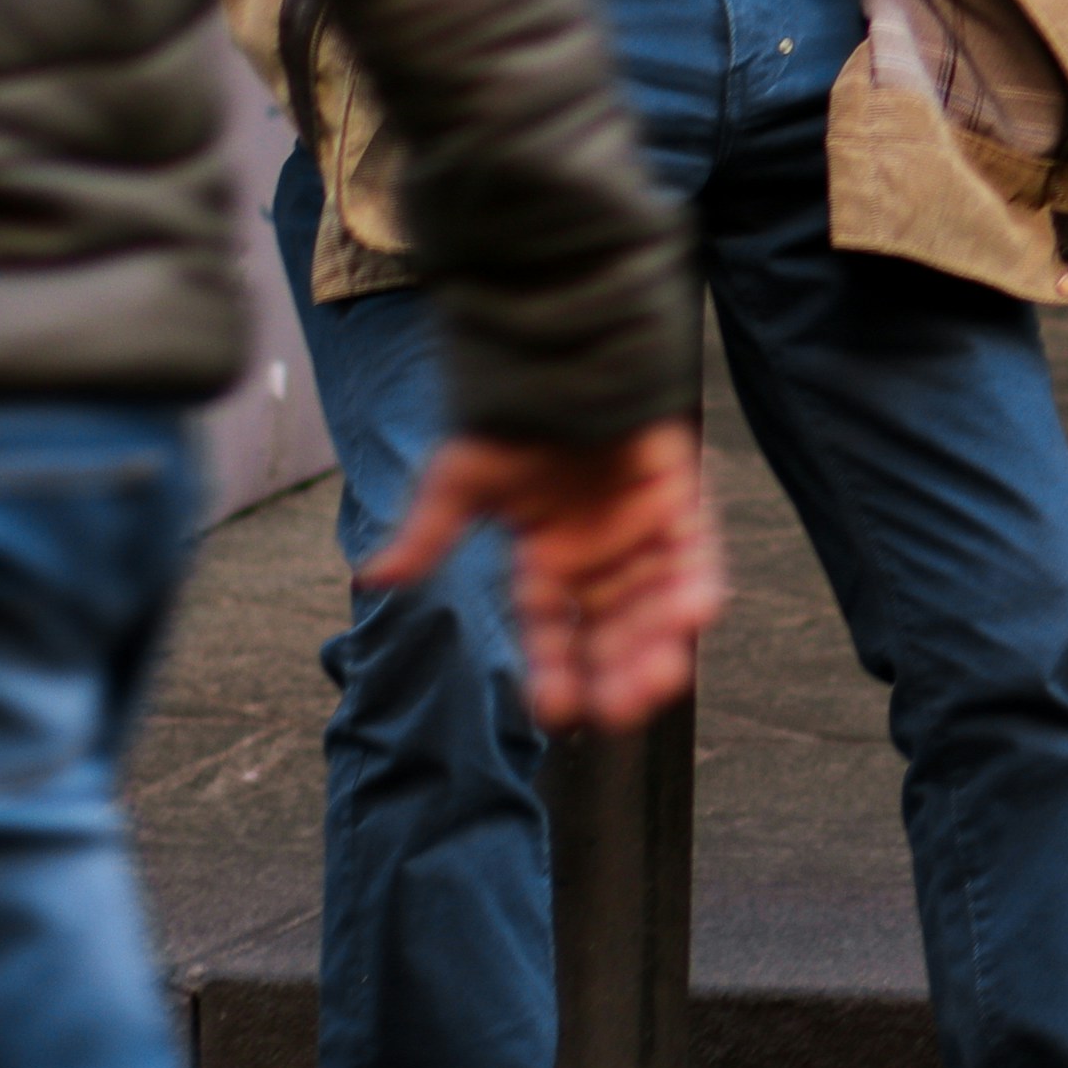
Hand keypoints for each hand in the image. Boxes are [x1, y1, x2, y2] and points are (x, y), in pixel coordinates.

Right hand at [364, 418, 721, 732]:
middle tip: (618, 710)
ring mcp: (640, 533)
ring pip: (655, 606)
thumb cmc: (511, 417)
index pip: (551, 634)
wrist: (562, 357)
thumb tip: (371, 578)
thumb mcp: (463, 480)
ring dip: (658, 644)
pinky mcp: (679, 503)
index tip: (556, 710)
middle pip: (610, 633)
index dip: (555, 671)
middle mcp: (597, 558)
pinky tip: (692, 614)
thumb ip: (428, 532)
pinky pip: (696, 555)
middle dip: (616, 674)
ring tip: (656, 681)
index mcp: (547, 563)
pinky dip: (696, 585)